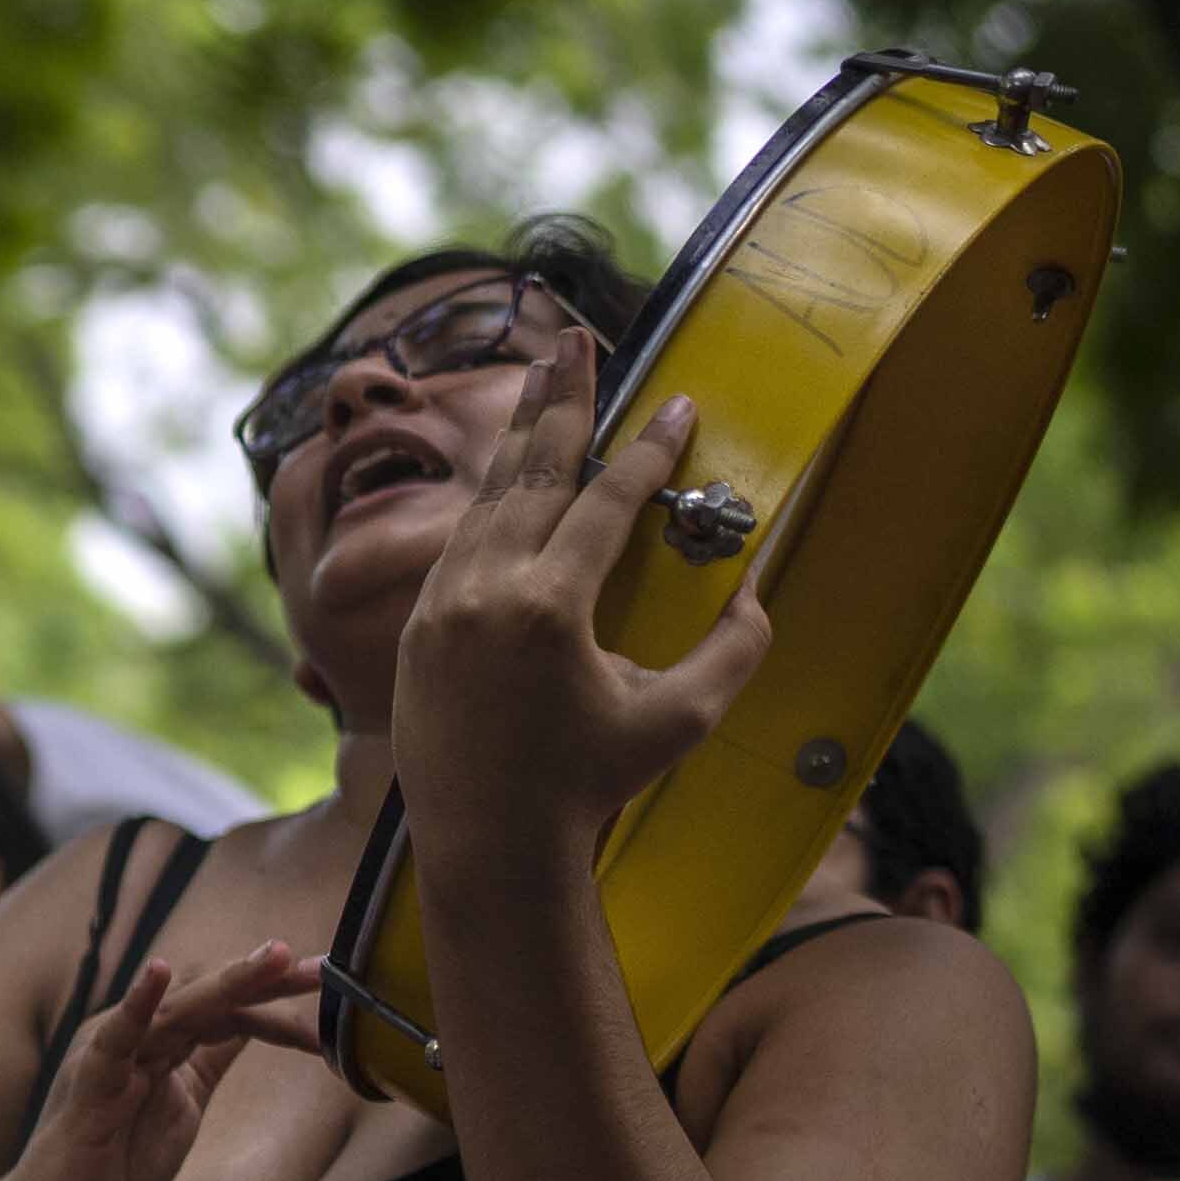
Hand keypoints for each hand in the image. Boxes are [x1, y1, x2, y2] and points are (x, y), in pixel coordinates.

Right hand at [0, 948, 319, 1180]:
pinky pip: (113, 1044)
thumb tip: (252, 1027)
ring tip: (275, 958)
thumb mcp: (181, 1106)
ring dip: (228, 984)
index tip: (336, 994)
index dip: (280, 1000)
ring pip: (176, 1011)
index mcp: (158, 1042)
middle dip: (269, 981)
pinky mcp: (86, 1090)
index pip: (228, 1009)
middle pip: (210, 998)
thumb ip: (208, 1061)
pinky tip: (159, 975)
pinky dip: (136, 1007)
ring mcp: (108, 1059)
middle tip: (324, 967)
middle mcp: (134, 1037)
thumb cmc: (110, 1166)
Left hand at [386, 336, 777, 860]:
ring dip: (521, 434)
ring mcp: (442, 605)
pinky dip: (491, 498)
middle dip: (562, 398)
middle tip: (577, 337)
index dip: (650, 450)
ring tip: (545, 375)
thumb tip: (759, 583)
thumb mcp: (680, 719)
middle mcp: (483, 592)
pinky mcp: (420, 624)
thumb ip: (735, 647)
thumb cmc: (588, 786)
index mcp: (545, 608)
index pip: (608, 501)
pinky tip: (515, 467)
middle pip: (531, 471)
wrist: (487, 843)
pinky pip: (461, 541)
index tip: (680, 405)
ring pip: (488, 498)